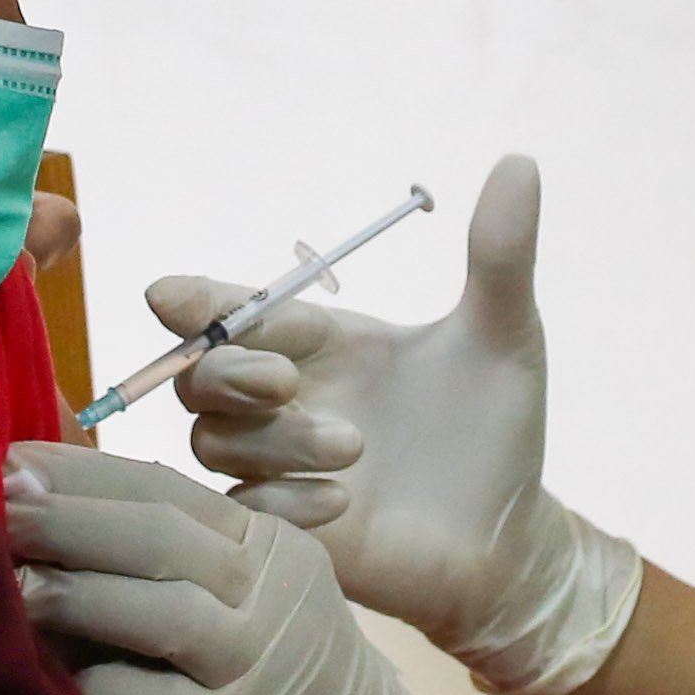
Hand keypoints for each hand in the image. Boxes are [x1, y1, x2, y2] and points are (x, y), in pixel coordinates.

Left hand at [7, 444, 583, 694]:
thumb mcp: (266, 609)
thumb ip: (189, 566)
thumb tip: (61, 522)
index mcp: (274, 550)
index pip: (168, 491)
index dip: (84, 472)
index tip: (10, 457)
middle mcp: (273, 596)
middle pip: (161, 535)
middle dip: (69, 514)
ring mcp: (259, 668)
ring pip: (158, 609)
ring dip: (74, 591)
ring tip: (5, 581)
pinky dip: (95, 686)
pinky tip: (49, 679)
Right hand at [160, 157, 636, 694]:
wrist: (512, 534)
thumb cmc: (496, 428)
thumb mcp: (506, 336)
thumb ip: (501, 254)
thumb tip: (521, 161)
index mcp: (322, 343)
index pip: (234, 310)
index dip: (196, 301)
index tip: (173, 298)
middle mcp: (287, 401)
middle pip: (199, 376)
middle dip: (226, 370)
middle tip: (287, 382)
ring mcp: (280, 469)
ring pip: (215, 443)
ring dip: (273, 440)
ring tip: (354, 449)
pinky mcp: (288, 533)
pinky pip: (244, 512)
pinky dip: (282, 503)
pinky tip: (343, 503)